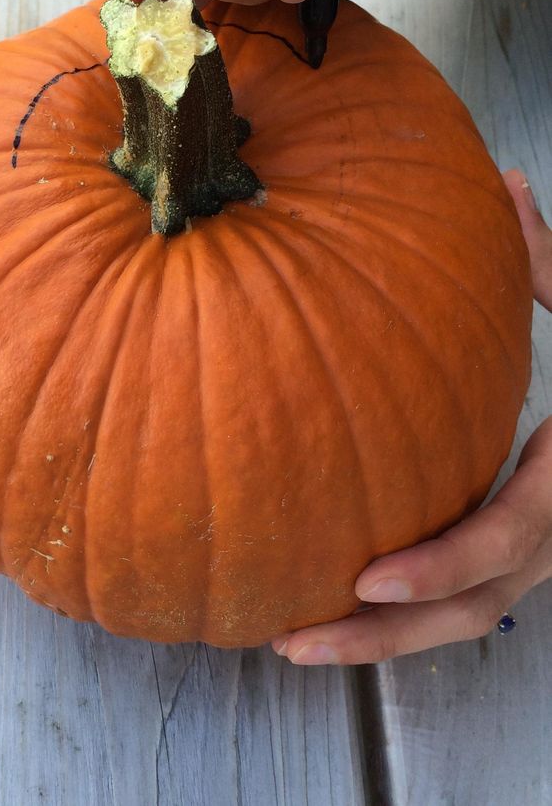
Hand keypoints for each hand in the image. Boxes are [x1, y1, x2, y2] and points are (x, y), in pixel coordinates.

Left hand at [272, 169, 551, 664]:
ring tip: (298, 641)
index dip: (445, 564)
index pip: (515, 536)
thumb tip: (504, 185)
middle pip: (479, 605)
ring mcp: (546, 548)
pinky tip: (338, 607)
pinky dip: (408, 615)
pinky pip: (468, 598)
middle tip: (299, 639)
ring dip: (387, 640)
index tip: (367, 579)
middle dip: (389, 634)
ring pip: (471, 616)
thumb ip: (551, 261)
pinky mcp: (523, 549)